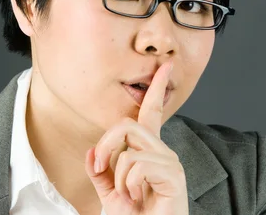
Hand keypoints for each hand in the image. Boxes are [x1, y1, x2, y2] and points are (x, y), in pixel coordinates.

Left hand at [85, 61, 188, 214]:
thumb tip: (91, 152)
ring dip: (118, 174)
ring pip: (130, 146)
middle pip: (127, 125)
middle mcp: (162, 151)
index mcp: (148, 152)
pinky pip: (138, 164)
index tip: (166, 66)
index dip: (158, 88)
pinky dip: (128, 184)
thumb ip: (100, 172)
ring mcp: (169, 162)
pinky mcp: (174, 174)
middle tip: (99, 169)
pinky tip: (138, 197)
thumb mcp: (109, 194)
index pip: (152, 112)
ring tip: (128, 194)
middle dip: (105, 145)